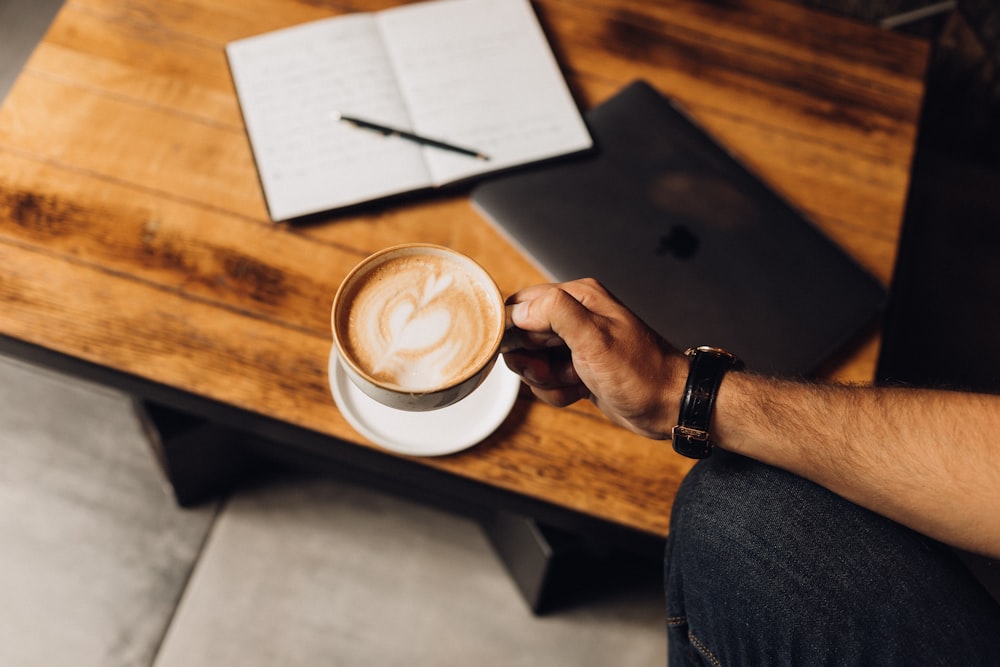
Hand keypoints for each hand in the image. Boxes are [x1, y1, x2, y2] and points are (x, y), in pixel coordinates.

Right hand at [502, 278, 686, 438]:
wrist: (669, 405)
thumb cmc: (640, 372)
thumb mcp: (594, 338)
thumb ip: (554, 313)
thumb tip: (518, 309)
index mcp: (577, 296)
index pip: (520, 304)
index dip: (517, 333)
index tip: (533, 354)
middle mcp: (574, 314)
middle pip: (522, 336)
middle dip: (534, 362)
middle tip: (559, 372)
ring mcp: (574, 342)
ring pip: (532, 362)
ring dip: (547, 381)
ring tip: (577, 381)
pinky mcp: (576, 366)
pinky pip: (547, 380)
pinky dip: (558, 391)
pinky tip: (580, 391)